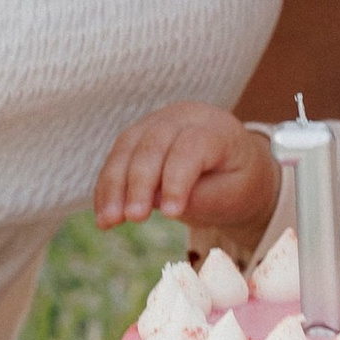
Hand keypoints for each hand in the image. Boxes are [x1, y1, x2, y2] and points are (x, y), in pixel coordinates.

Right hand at [96, 105, 278, 237]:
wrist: (234, 168)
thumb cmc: (237, 183)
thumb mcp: (233, 195)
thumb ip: (201, 196)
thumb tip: (153, 200)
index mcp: (217, 128)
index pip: (191, 147)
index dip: (177, 179)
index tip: (170, 213)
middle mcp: (184, 117)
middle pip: (154, 143)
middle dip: (139, 183)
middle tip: (133, 218)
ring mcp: (157, 122)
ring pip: (126, 147)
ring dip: (113, 186)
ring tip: (108, 222)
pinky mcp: (138, 136)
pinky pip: (116, 157)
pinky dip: (106, 187)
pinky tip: (103, 215)